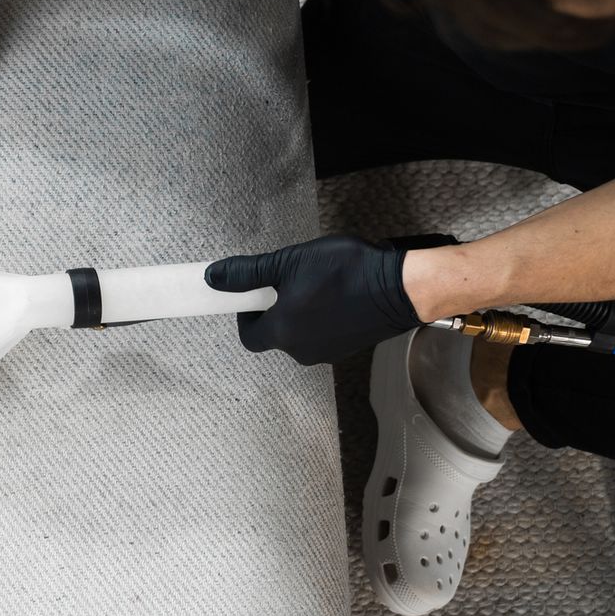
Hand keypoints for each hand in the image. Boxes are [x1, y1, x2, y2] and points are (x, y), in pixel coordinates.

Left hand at [204, 234, 453, 364]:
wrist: (400, 287)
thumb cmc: (346, 272)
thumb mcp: (288, 263)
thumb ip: (247, 273)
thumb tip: (214, 278)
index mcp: (283, 332)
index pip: (248, 336)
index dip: (245, 314)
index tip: (254, 294)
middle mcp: (303, 350)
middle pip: (275, 335)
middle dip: (275, 309)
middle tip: (288, 282)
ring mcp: (327, 352)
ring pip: (300, 335)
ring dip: (299, 313)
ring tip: (315, 284)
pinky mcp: (348, 348)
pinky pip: (322, 335)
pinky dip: (321, 318)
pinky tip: (335, 294)